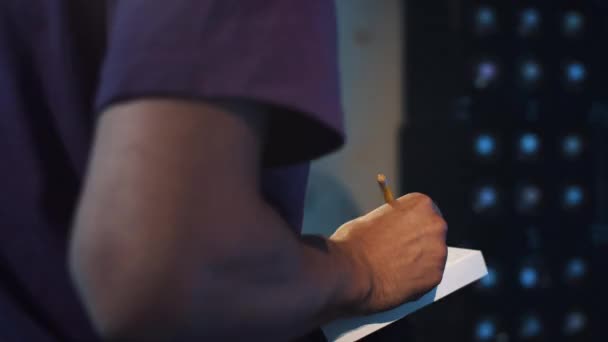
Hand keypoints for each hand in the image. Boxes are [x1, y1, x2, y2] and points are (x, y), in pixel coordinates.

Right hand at [330, 193, 447, 315]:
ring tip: (395, 269)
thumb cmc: (356, 243)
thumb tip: (394, 230)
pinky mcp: (436, 276)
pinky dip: (417, 280)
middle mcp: (435, 225)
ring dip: (419, 262)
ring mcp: (438, 252)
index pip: (425, 213)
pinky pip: (429, 277)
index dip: (412, 225)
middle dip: (418, 244)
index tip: (403, 233)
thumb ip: (393, 222)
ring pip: (432, 257)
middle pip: (432, 234)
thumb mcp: (373, 218)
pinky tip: (397, 280)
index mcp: (421, 204)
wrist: (352, 271)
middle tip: (398, 253)